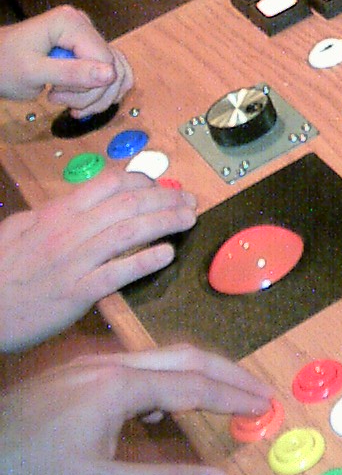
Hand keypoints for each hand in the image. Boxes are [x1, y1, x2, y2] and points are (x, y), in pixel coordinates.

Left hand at [0, 5, 133, 116]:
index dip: (90, 86)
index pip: (104, 59)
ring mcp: (87, 35)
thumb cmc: (4, 66)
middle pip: (112, 66)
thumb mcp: (33, 73)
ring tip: (69, 104)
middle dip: (91, 94)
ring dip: (97, 96)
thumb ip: (71, 73)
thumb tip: (111, 75)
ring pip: (115, 71)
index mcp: (71, 23)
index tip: (56, 97)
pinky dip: (100, 91)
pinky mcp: (86, 48)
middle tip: (59, 101)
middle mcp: (84, 24)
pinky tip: (81, 101)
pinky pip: (108, 71)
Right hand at [0, 170, 197, 351]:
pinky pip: (118, 272)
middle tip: (189, 200)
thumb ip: (51, 213)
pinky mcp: (76, 293)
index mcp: (58, 213)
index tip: (160, 186)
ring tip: (188, 219)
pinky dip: (145, 261)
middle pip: (128, 204)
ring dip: (165, 222)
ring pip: (129, 232)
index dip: (141, 181)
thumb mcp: (19, 229)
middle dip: (165, 199)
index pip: (109, 184)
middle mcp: (70, 232)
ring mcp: (74, 262)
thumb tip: (78, 201)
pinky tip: (167, 254)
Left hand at [0, 345, 273, 474]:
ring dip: (200, 371)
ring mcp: (96, 363)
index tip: (265, 406)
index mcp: (122, 386)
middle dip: (228, 373)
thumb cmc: (34, 473)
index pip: (195, 385)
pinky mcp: (81, 371)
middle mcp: (114, 364)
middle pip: (186, 357)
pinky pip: (139, 364)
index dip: (233, 397)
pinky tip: (163, 403)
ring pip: (162, 356)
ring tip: (225, 393)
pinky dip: (169, 377)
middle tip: (261, 390)